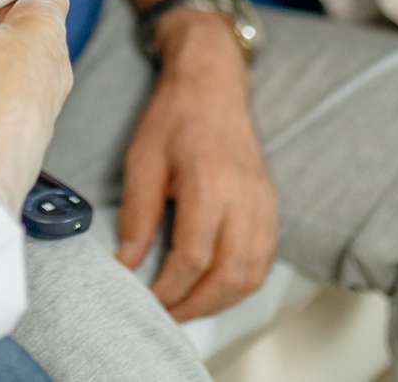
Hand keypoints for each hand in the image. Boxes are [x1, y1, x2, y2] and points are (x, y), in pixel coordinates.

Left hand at [115, 14, 277, 320]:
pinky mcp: (270, 206)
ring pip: (251, 273)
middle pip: (229, 275)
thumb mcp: (142, 159)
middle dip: (195, 304)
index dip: (169, 287)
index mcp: (210, 184)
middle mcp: (244, 198)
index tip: (146, 298)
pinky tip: (215, 286)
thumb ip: (137, 214)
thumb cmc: (174, 117)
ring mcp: (263, 203)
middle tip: (165, 312)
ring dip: (220, 300)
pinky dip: (241, 283)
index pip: (193, 256)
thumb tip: (128, 262)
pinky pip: (264, 259)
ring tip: (187, 306)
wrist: (212, 85)